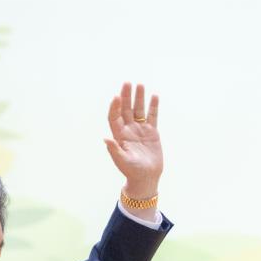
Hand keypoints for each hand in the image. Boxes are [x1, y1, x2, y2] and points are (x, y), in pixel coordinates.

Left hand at [105, 82, 162, 199]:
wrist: (146, 177)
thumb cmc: (132, 171)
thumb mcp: (122, 161)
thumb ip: (114, 149)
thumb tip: (105, 138)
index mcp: (119, 135)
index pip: (114, 117)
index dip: (114, 107)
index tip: (117, 97)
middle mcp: (128, 130)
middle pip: (126, 109)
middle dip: (126, 96)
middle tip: (127, 83)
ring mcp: (140, 130)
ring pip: (139, 110)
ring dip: (139, 98)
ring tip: (140, 85)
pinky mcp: (152, 132)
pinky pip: (152, 116)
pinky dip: (153, 107)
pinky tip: (154, 96)